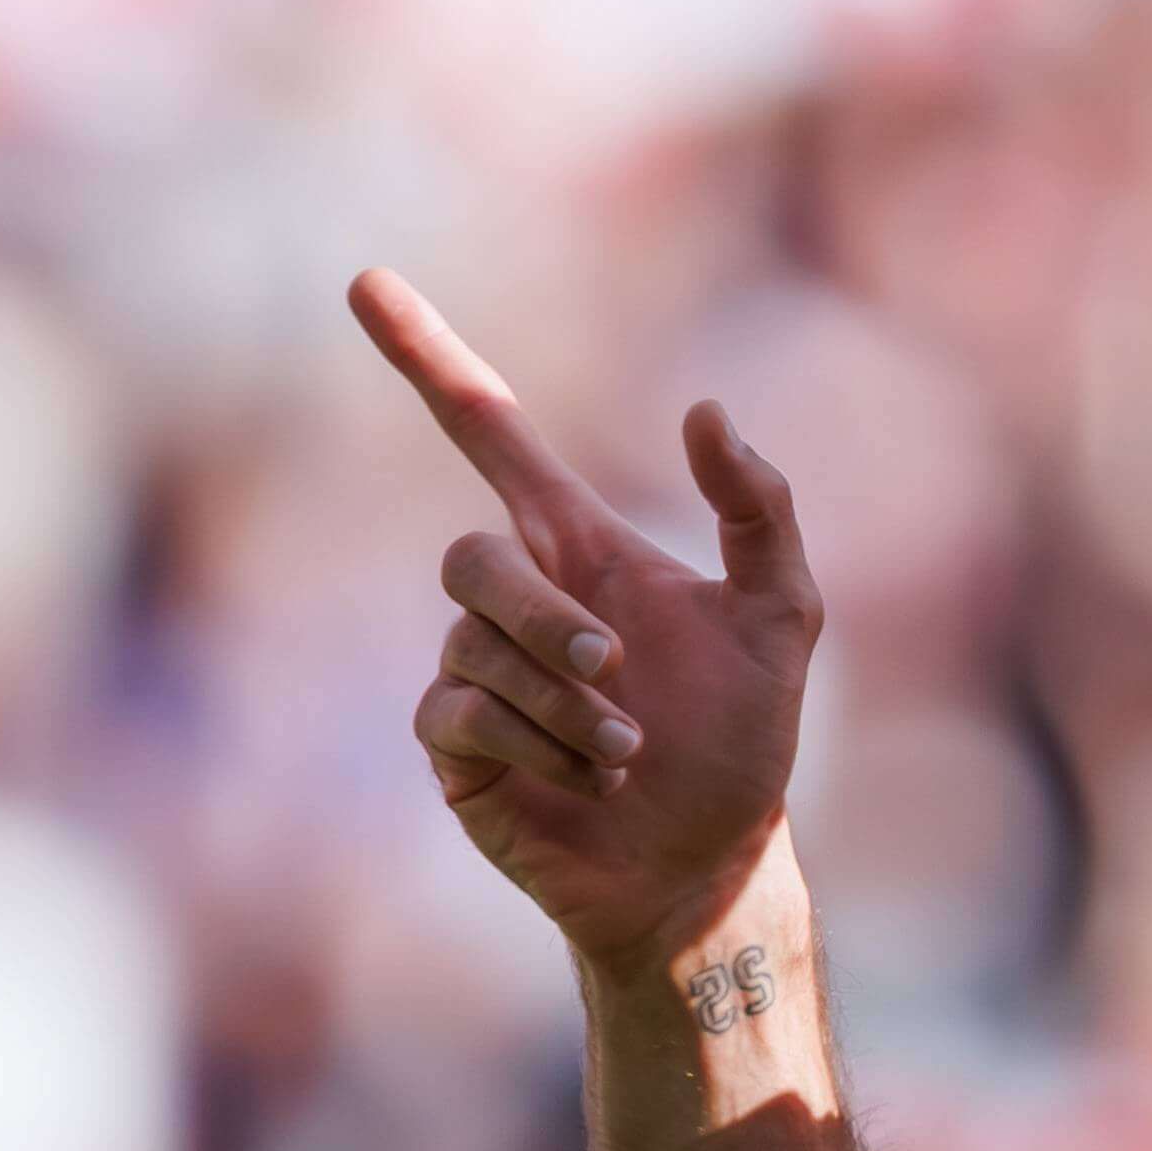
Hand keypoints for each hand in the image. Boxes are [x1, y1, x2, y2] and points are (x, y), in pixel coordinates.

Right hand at [347, 268, 820, 973]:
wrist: (707, 867)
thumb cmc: (742, 742)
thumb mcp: (783, 621)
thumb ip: (760, 513)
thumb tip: (706, 409)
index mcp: (579, 548)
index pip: (488, 433)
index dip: (430, 358)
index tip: (368, 283)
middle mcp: (514, 601)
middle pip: (473, 559)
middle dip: (549, 621)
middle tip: (619, 677)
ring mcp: (474, 670)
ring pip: (475, 649)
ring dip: (566, 705)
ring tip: (626, 750)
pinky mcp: (454, 747)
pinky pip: (462, 717)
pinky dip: (539, 747)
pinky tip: (589, 779)